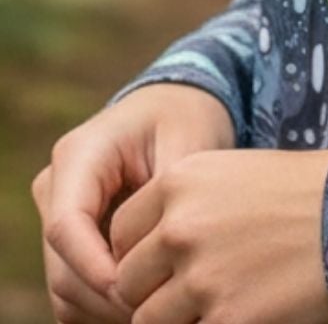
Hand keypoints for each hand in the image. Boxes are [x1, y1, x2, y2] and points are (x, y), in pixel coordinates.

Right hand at [30, 83, 236, 322]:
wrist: (176, 106)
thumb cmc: (185, 118)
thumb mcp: (188, 143)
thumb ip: (168, 197)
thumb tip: (156, 255)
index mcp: (78, 156)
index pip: (66, 227)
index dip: (95, 269)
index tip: (136, 293)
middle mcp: (56, 187)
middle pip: (62, 268)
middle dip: (109, 298)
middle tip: (162, 309)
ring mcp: (56, 216)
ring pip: (65, 289)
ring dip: (108, 309)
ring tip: (162, 308)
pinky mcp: (69, 241)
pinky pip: (76, 292)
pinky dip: (108, 307)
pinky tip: (153, 302)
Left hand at [110, 146, 327, 323]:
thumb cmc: (305, 194)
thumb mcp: (236, 175)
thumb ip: (185, 208)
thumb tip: (150, 254)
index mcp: (180, 181)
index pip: (120, 233)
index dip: (139, 255)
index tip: (164, 265)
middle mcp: (180, 227)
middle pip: (129, 282)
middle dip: (154, 292)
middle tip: (191, 293)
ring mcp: (201, 278)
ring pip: (149, 321)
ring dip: (178, 319)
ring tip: (219, 301)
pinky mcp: (227, 319)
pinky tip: (241, 312)